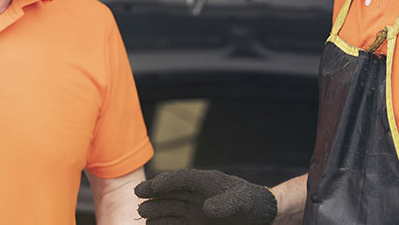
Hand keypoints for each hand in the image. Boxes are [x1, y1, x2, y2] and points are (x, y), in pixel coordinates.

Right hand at [135, 169, 276, 223]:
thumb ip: (226, 203)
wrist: (259, 217)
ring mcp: (194, 211)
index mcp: (207, 182)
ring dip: (156, 211)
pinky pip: (175, 224)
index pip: (183, 178)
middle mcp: (197, 195)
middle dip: (155, 194)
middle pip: (172, 193)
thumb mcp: (242, 201)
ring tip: (144, 214)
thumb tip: (207, 208)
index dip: (167, 180)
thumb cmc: (252, 203)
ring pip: (170, 209)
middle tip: (139, 197)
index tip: (153, 185)